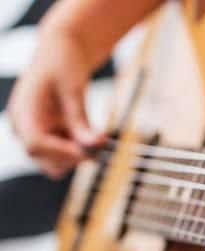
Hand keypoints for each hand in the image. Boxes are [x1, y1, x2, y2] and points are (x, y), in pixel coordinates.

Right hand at [7, 32, 105, 178]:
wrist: (63, 53)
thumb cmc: (64, 63)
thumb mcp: (74, 89)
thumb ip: (80, 119)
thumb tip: (93, 145)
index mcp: (22, 112)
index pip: (35, 144)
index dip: (63, 152)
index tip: (90, 151)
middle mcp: (25, 127)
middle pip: (44, 161)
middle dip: (74, 156)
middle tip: (101, 143)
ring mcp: (37, 133)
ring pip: (58, 163)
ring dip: (80, 154)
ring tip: (98, 135)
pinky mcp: (51, 136)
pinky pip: (66, 155)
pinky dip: (82, 150)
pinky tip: (93, 135)